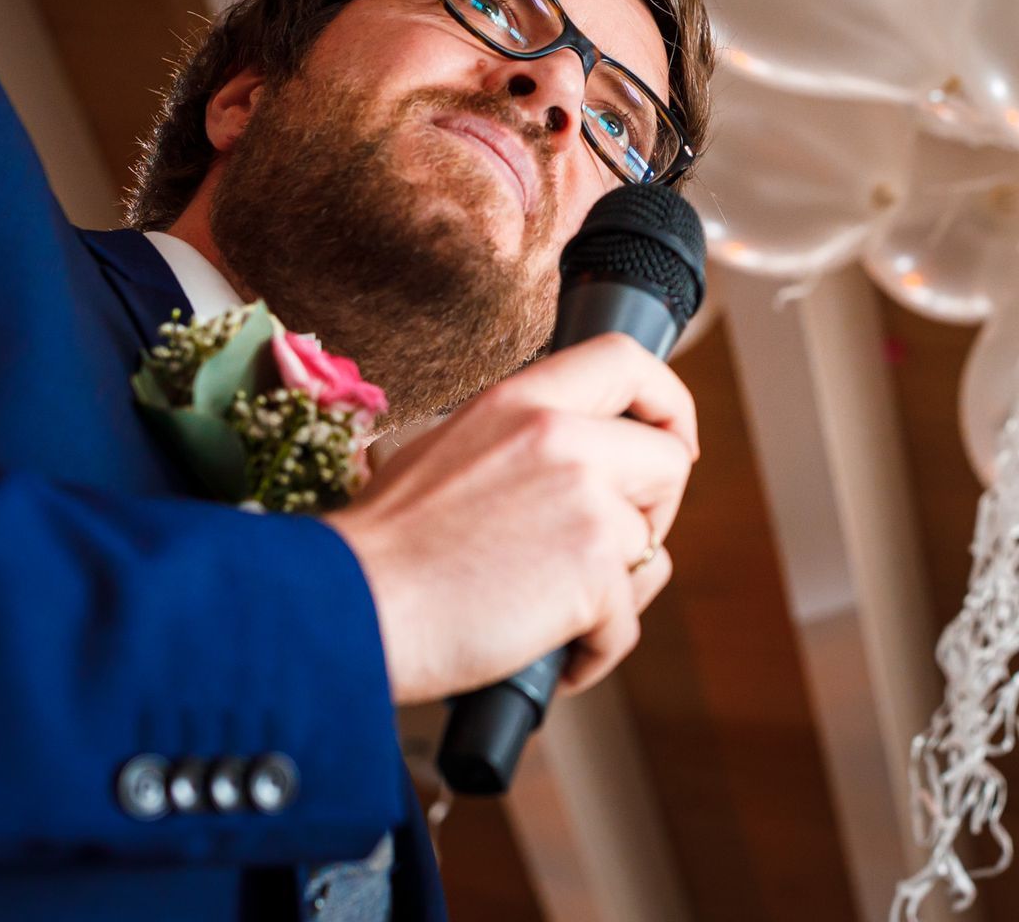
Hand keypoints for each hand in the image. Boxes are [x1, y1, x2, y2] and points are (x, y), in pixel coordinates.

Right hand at [325, 333, 697, 704]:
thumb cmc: (384, 547)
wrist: (344, 606)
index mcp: (523, 399)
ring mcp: (584, 502)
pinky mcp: (592, 573)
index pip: (627, 360)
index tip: (674, 443)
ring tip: (553, 616)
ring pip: (653, 549)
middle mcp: (563, 437)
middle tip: (602, 553)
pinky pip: (626, 622)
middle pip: (670, 462)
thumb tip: (576, 462)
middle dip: (653, 515)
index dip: (669, 403)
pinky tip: (552, 658)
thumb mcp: (448, 448)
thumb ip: (521, 441)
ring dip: (616, 594)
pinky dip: (593, 653)